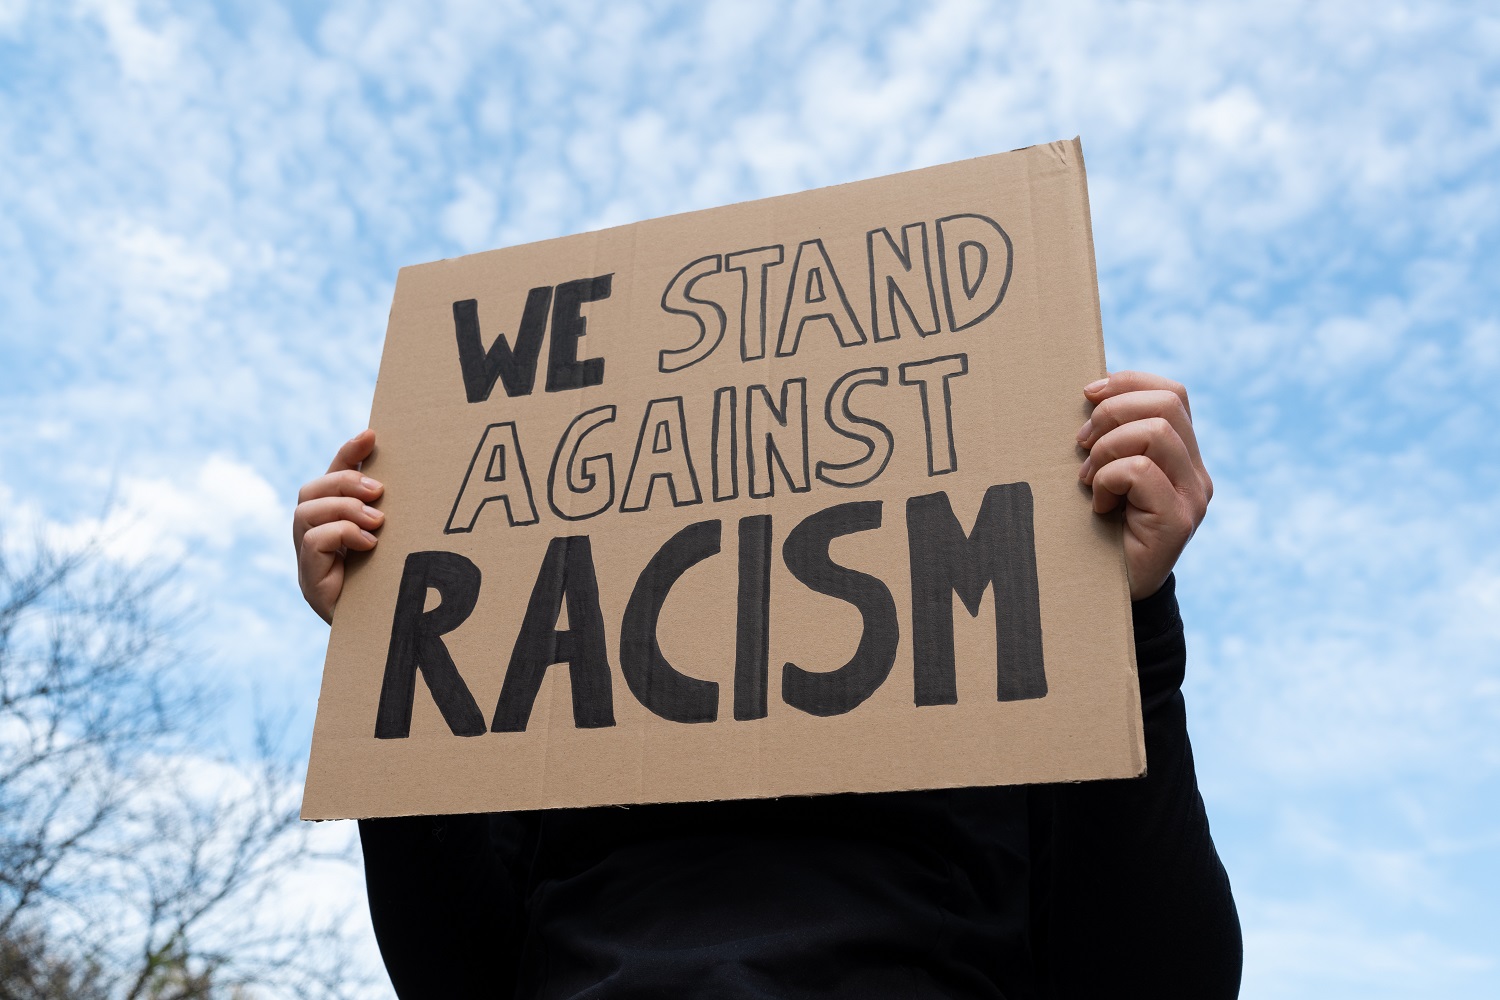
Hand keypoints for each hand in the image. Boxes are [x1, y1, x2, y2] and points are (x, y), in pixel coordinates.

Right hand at [293, 430, 384, 623]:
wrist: (387, 636)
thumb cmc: (395, 586)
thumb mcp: (394, 541)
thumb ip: (388, 513)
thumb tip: (403, 480)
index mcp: (333, 522)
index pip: (332, 477)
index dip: (348, 454)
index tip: (372, 434)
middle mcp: (313, 536)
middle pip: (311, 490)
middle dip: (344, 482)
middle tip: (380, 491)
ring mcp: (307, 559)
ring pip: (306, 511)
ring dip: (344, 508)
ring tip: (377, 522)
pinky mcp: (309, 581)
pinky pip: (312, 541)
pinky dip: (341, 534)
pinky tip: (369, 544)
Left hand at [1077, 372, 1212, 600]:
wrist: (1106, 594)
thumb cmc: (1097, 529)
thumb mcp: (1106, 475)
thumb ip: (1112, 439)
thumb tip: (1089, 393)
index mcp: (1183, 456)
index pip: (1173, 394)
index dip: (1128, 383)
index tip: (1088, 394)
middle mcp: (1197, 473)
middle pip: (1167, 404)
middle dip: (1112, 413)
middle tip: (1081, 445)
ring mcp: (1193, 496)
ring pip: (1155, 432)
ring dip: (1107, 449)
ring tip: (1088, 479)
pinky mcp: (1179, 520)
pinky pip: (1140, 471)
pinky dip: (1108, 479)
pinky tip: (1099, 505)